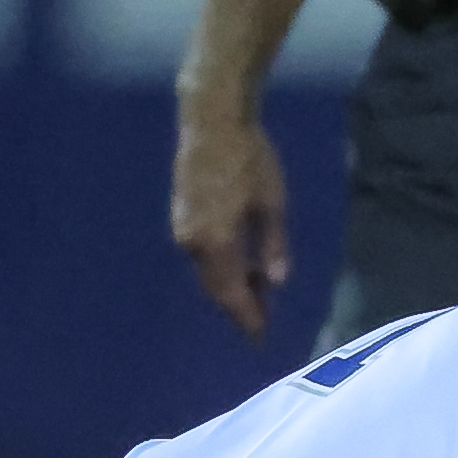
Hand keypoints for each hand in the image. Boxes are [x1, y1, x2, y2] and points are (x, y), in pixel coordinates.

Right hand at [170, 114, 290, 340]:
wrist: (212, 119)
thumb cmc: (249, 158)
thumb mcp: (271, 203)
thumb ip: (273, 245)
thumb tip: (276, 282)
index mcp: (216, 243)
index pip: (232, 295)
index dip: (247, 318)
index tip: (260, 338)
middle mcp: (193, 243)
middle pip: (215, 288)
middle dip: (239, 305)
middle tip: (263, 318)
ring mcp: (183, 228)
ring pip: (207, 272)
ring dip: (230, 285)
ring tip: (257, 292)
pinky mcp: (181, 215)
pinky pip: (201, 255)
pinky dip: (220, 266)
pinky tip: (239, 264)